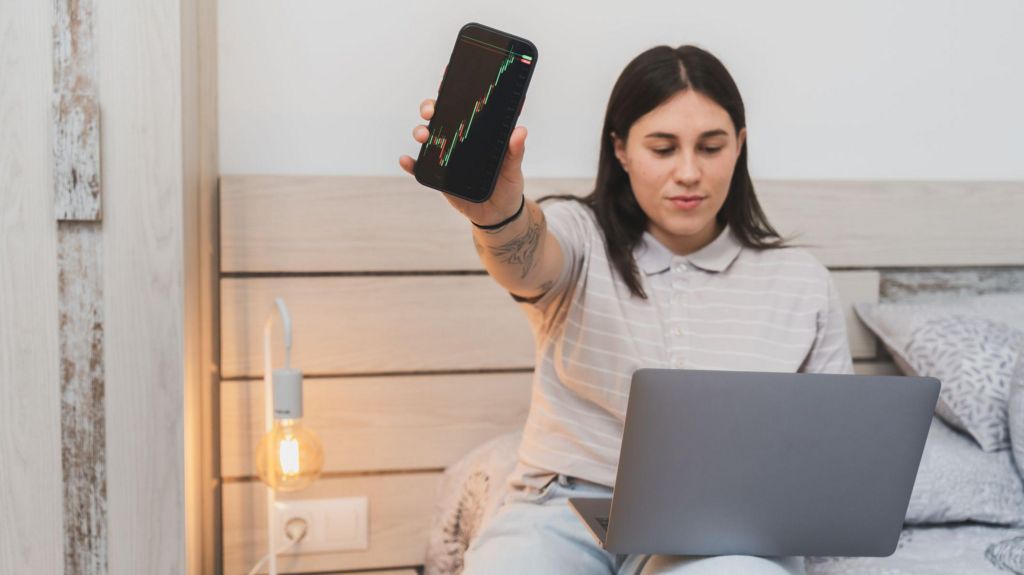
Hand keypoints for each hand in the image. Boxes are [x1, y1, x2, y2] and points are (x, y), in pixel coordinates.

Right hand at [399, 97, 527, 225]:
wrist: (498, 214)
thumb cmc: (507, 186)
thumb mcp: (513, 168)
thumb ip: (515, 151)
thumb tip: (520, 131)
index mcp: (477, 133)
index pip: (462, 109)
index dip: (452, 93)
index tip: (445, 81)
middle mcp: (458, 141)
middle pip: (440, 118)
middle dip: (430, 108)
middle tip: (430, 110)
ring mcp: (446, 158)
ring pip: (428, 138)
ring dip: (420, 132)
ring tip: (423, 135)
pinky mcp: (438, 176)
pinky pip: (420, 168)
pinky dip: (410, 164)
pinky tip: (405, 160)